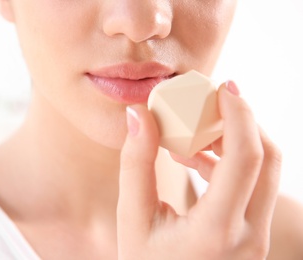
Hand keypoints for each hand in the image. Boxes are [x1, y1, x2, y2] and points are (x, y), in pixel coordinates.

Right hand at [117, 81, 281, 258]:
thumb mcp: (132, 218)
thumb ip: (135, 163)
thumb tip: (138, 114)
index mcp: (216, 230)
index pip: (245, 159)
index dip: (238, 115)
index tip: (222, 87)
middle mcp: (249, 236)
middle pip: (268, 159)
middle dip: (244, 120)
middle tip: (214, 100)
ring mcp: (257, 238)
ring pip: (266, 172)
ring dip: (238, 141)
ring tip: (198, 129)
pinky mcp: (253, 236)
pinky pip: (254, 187)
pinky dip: (232, 163)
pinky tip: (198, 158)